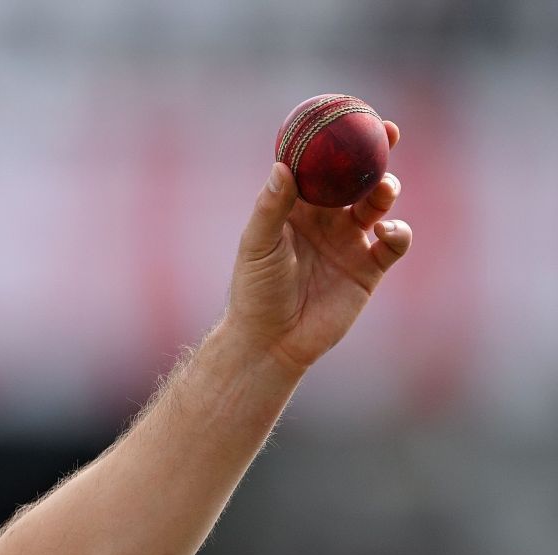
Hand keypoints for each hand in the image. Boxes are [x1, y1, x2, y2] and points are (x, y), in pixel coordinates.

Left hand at [223, 119, 411, 374]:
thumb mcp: (258, 246)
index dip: (336, 140)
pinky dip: (398, 233)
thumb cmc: (256, 292)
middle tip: (387, 132)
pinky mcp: (370, 269)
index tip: (349, 113)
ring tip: (382, 191)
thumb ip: (271, 207)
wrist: (272, 341)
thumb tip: (283, 166)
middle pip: (357, 178)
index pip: (320, 166)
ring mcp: (350, 243)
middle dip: (375, 153)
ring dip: (385, 191)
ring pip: (378, 205)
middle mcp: (327, 220)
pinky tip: (387, 233)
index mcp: (297, 209)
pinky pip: (394, 243)